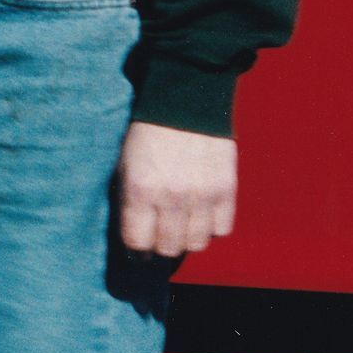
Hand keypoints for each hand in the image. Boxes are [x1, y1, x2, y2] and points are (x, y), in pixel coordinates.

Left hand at [115, 120, 235, 256]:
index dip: (137, 252)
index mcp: (140, 190)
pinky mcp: (226, 190)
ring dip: (188, 239)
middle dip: (162, 248)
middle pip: (169, 248)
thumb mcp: (126, 166)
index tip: (139, 251)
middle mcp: (171, 198)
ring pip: (197, 244)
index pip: (138, 243)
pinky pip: (222, 229)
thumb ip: (129, 203)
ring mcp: (201, 195)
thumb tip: (136, 240)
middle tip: (161, 239)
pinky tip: (204, 213)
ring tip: (183, 226)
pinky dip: (213, 227)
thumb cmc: (148, 134)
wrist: (186, 100)